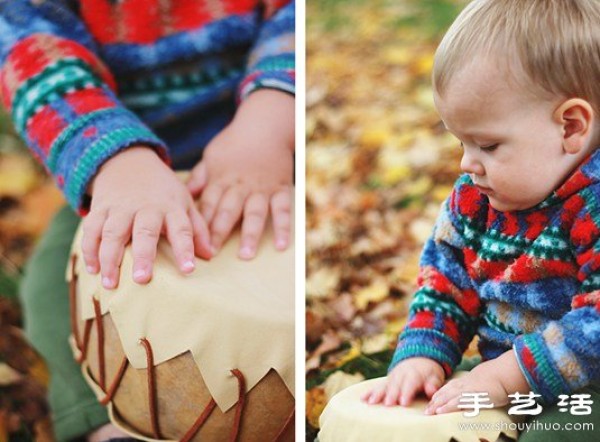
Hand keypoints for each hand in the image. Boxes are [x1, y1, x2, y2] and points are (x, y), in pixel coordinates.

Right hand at [82, 146, 211, 288]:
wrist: (129, 160)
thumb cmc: (162, 190)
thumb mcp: (185, 202)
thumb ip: (197, 228)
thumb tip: (210, 255)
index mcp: (171, 207)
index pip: (182, 228)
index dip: (185, 248)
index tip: (189, 269)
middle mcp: (146, 207)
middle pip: (144, 232)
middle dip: (143, 256)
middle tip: (142, 279)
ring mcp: (120, 207)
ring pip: (112, 233)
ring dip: (109, 258)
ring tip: (110, 283)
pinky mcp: (100, 207)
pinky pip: (91, 229)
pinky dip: (89, 249)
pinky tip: (92, 269)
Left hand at [187, 89, 293, 259]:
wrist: (265, 124)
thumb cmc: (234, 142)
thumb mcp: (211, 156)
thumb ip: (199, 177)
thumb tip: (182, 194)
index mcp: (221, 179)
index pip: (208, 205)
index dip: (201, 225)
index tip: (193, 245)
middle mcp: (241, 186)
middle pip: (229, 211)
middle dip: (220, 233)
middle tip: (213, 254)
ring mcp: (262, 188)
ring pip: (255, 213)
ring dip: (250, 234)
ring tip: (246, 255)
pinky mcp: (280, 188)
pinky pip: (283, 210)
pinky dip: (283, 227)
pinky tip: (281, 246)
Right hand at [361, 357, 444, 406]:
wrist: (419, 358)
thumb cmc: (429, 372)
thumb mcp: (435, 376)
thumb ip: (433, 383)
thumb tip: (431, 390)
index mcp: (414, 374)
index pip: (410, 383)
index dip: (406, 393)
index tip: (403, 403)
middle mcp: (401, 375)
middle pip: (395, 385)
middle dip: (391, 394)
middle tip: (387, 404)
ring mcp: (392, 377)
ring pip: (384, 385)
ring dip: (377, 394)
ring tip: (371, 402)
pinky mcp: (386, 381)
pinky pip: (377, 386)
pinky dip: (370, 392)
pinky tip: (362, 399)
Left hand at [424, 350, 529, 414]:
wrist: (505, 373)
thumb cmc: (499, 378)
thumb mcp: (485, 381)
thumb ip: (478, 386)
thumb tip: (478, 392)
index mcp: (467, 380)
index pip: (449, 387)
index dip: (440, 394)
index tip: (432, 400)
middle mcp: (464, 384)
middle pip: (445, 392)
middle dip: (435, 401)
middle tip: (426, 409)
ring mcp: (467, 389)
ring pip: (447, 397)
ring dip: (437, 405)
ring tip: (428, 412)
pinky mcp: (472, 396)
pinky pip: (456, 402)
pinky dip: (447, 407)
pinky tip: (440, 411)